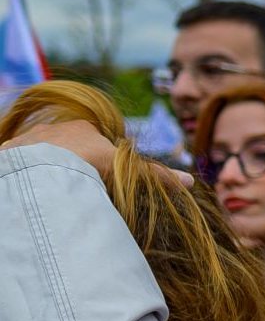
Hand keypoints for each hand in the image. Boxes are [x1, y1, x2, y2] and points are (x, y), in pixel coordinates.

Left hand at [0, 116, 192, 188]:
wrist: (45, 168)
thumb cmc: (89, 164)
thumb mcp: (127, 171)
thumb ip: (155, 177)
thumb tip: (190, 182)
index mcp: (83, 127)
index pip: (94, 140)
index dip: (100, 159)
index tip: (103, 179)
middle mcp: (55, 127)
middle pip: (67, 147)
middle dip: (72, 165)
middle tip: (79, 188)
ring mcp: (30, 139)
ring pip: (42, 155)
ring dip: (48, 171)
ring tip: (56, 193)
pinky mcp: (10, 153)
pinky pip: (21, 164)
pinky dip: (28, 177)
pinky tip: (36, 193)